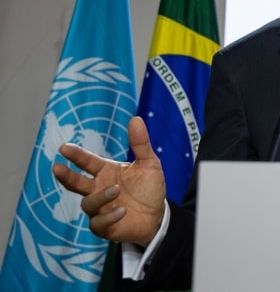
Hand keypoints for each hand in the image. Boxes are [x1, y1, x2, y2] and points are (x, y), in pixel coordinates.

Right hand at [52, 115, 165, 245]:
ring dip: (101, 196)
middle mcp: (98, 189)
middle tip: (57, 168)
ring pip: (88, 203)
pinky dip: (108, 217)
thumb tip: (135, 118)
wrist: (158, 215)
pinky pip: (97, 223)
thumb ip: (140, 143)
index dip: (76, 155)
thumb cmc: (149, 188)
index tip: (64, 148)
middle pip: (75, 183)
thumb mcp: (149, 163)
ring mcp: (99, 209)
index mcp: (106, 172)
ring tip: (116, 190)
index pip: (87, 162)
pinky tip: (122, 210)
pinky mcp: (104, 226)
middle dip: (66, 176)